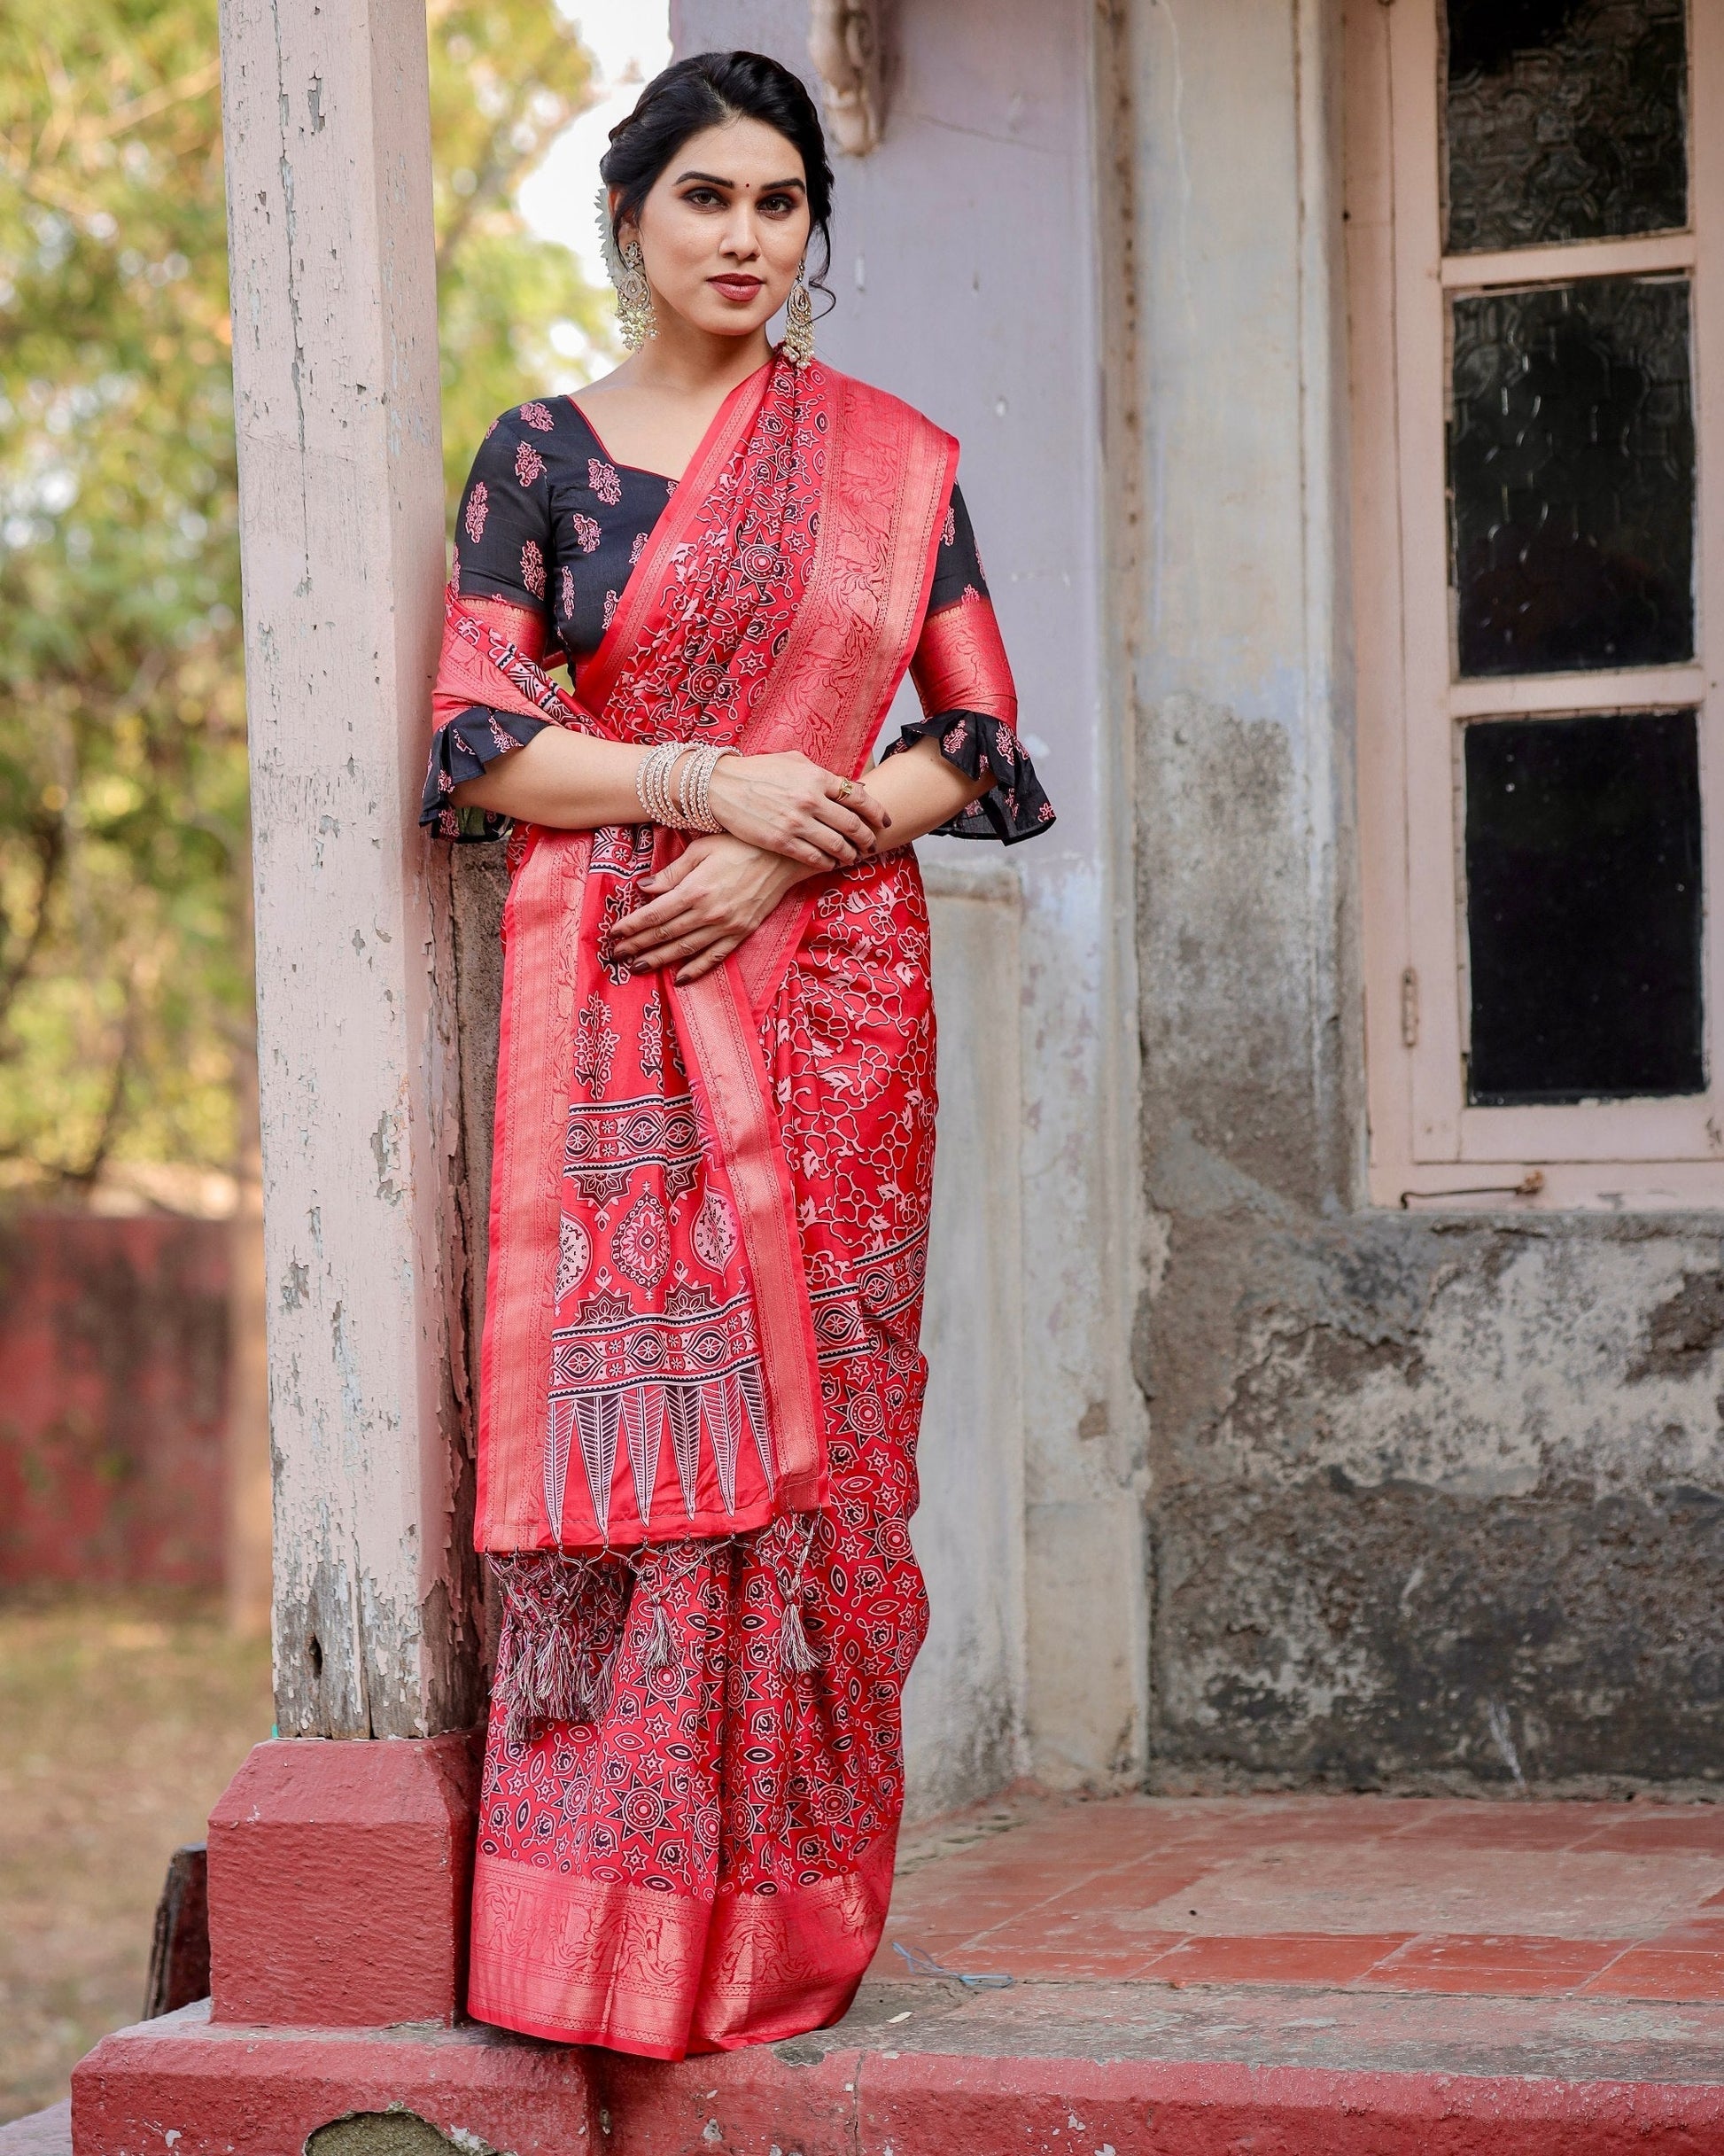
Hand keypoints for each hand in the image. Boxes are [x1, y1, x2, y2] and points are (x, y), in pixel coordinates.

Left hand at [607, 834, 811, 983]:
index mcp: (695, 890)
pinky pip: (714, 956)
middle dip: (637, 946)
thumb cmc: (740, 844)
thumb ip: (672, 873)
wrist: (783, 856)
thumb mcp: (702, 849)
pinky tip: (679, 978)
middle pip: (665, 935)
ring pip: (685, 950)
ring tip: (637, 968)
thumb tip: (644, 888)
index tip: (613, 934)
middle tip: (616, 956)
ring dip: (658, 961)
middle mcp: (709, 913)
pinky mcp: (741, 933)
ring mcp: (726, 926)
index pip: (655, 914)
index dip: (632, 926)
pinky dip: (696, 970)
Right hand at [706, 750, 889, 867]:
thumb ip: (821, 774)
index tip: (883, 821)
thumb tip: (848, 786)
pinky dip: (828, 862)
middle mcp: (811, 799)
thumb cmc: (758, 771)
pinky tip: (831, 863)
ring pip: (838, 845)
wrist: (721, 786)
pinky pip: (815, 857)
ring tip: (854, 856)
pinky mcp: (782, 841)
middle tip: (873, 844)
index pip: (858, 797)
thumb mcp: (793, 761)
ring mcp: (797, 822)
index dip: (876, 812)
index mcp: (816, 776)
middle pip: (853, 825)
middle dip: (868, 837)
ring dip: (851, 853)